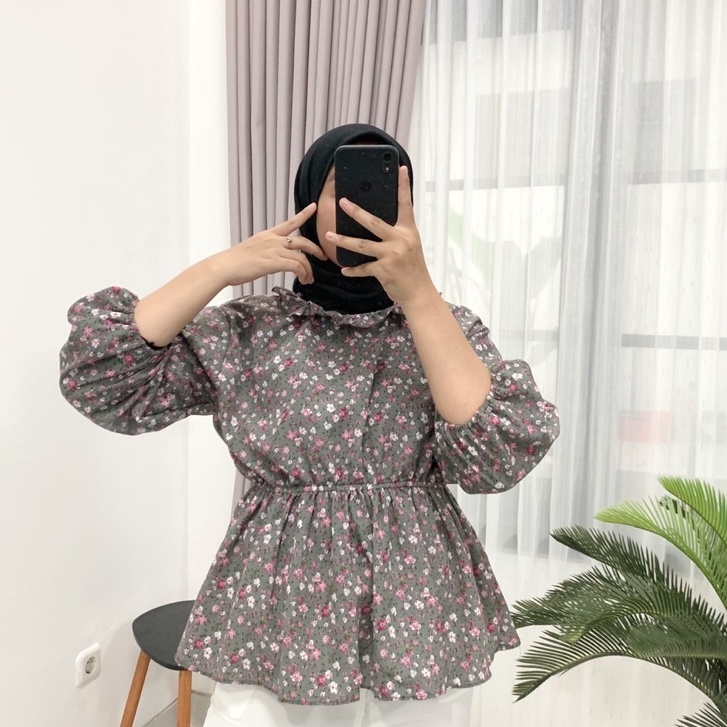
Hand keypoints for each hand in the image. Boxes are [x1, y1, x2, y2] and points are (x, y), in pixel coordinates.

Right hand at [216, 203, 326, 286]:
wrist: (224, 266)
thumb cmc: (235, 262)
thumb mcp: (253, 250)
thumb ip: (267, 251)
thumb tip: (274, 260)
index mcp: (268, 235)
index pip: (290, 222)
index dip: (304, 214)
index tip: (314, 206)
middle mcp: (273, 240)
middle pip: (302, 241)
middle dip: (316, 249)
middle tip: (323, 257)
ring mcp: (274, 250)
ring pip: (301, 257)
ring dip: (308, 270)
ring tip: (308, 279)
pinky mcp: (274, 262)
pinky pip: (296, 266)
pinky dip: (303, 273)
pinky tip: (302, 280)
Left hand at [327, 167, 437, 306]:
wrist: (418, 292)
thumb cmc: (413, 268)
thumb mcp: (410, 246)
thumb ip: (396, 233)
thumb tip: (375, 223)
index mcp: (408, 231)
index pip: (405, 204)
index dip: (403, 186)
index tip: (400, 169)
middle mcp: (400, 240)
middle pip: (373, 222)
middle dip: (355, 212)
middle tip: (342, 203)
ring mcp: (392, 255)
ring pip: (361, 245)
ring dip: (343, 241)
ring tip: (328, 235)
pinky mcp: (384, 270)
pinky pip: (363, 268)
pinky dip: (353, 270)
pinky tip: (344, 269)